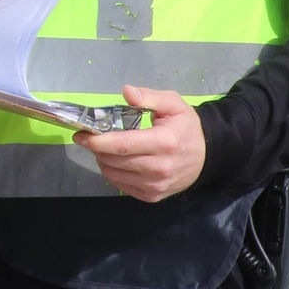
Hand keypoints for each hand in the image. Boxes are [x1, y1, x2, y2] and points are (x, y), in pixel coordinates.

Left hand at [72, 85, 205, 201]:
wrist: (207, 156)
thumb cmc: (186, 127)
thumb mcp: (173, 104)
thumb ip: (149, 97)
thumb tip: (127, 92)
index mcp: (164, 142)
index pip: (123, 145)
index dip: (98, 140)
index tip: (81, 134)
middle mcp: (159, 167)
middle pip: (115, 160)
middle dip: (96, 148)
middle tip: (89, 137)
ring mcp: (156, 185)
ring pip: (115, 174)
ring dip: (102, 160)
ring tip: (103, 147)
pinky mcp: (153, 196)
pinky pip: (122, 185)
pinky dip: (113, 172)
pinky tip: (116, 161)